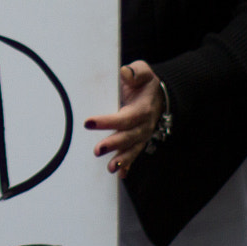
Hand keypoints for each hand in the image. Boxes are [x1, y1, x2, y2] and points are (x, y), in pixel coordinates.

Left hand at [84, 61, 164, 175]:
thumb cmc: (144, 83)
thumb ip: (136, 71)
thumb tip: (125, 73)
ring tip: (110, 168)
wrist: (158, 95)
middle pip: (128, 137)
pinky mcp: (138, 141)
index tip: (88, 122)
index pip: (125, 117)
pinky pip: (133, 154)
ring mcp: (142, 135)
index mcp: (143, 108)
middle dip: (113, 144)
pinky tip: (120, 174)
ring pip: (132, 149)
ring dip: (121, 159)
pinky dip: (127, 165)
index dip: (107, 121)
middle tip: (97, 150)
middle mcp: (144, 125)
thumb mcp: (143, 71)